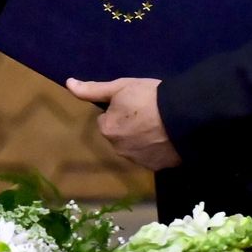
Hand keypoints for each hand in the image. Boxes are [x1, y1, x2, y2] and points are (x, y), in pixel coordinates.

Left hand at [66, 77, 180, 170]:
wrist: (183, 116)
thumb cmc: (149, 97)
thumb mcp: (120, 87)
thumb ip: (92, 89)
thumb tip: (68, 84)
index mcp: (107, 129)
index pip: (107, 120)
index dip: (120, 110)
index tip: (135, 104)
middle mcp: (118, 149)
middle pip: (120, 135)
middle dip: (130, 126)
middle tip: (148, 113)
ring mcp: (138, 161)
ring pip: (135, 147)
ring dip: (142, 139)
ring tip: (160, 124)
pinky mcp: (157, 167)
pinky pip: (151, 157)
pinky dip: (156, 150)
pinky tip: (167, 137)